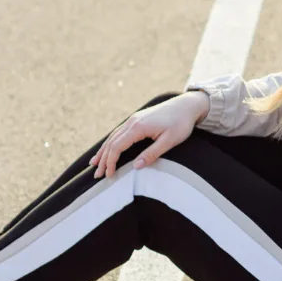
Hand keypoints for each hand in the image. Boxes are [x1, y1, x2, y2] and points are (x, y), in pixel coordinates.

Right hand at [89, 91, 208, 178]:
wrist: (187, 105)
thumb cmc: (181, 123)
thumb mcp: (170, 141)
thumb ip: (152, 153)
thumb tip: (136, 167)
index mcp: (138, 127)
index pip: (117, 147)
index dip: (111, 162)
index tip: (109, 175)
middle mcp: (132, 122)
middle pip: (112, 142)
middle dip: (103, 160)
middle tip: (97, 175)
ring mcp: (133, 119)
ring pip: (113, 136)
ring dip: (103, 151)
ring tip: (94, 164)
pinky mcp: (137, 119)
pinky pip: (119, 132)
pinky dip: (111, 142)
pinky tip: (107, 149)